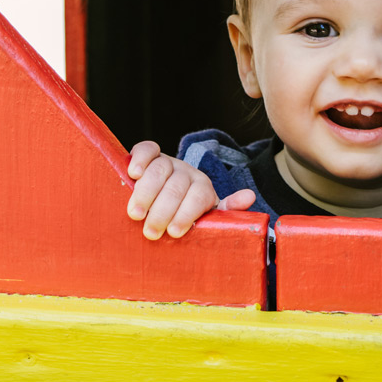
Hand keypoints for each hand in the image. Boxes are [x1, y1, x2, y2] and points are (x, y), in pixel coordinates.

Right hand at [126, 141, 255, 239]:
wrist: (172, 195)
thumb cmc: (187, 213)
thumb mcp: (208, 215)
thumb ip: (227, 210)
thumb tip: (249, 197)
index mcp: (203, 188)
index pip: (198, 197)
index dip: (187, 214)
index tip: (174, 232)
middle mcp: (187, 172)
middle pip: (176, 187)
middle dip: (162, 211)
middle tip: (151, 231)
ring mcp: (168, 162)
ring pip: (158, 171)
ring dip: (146, 193)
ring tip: (136, 214)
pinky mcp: (150, 155)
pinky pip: (146, 149)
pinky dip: (139, 159)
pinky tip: (132, 174)